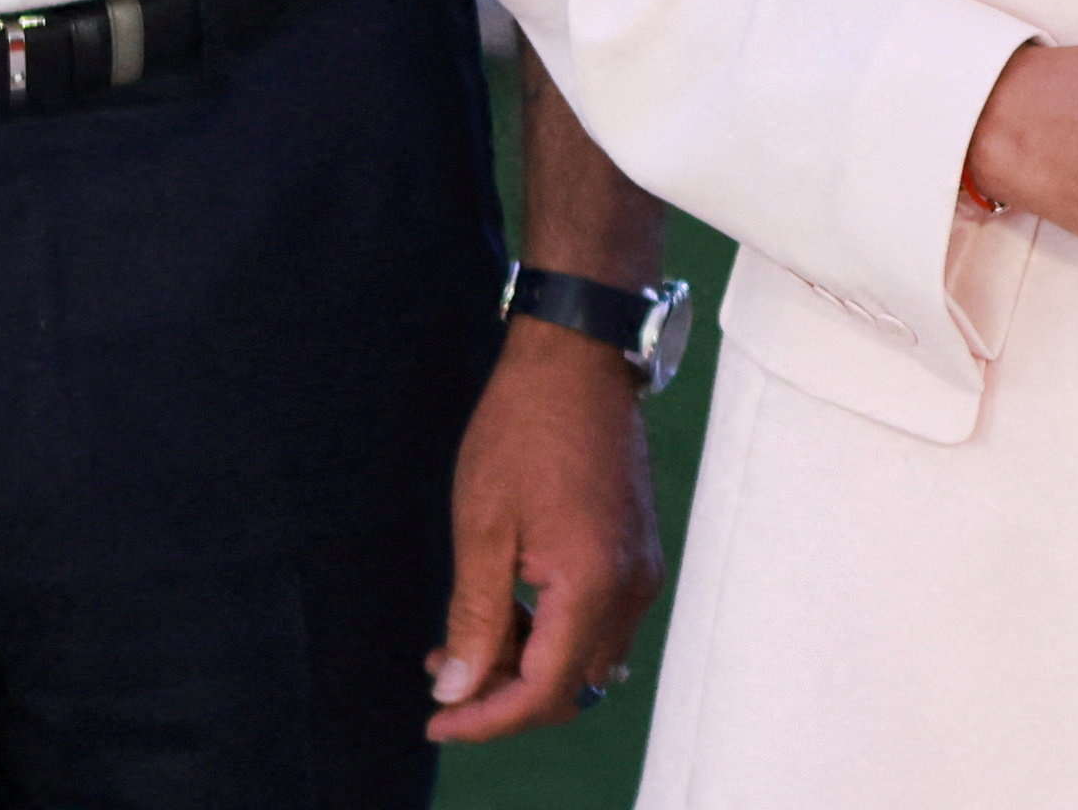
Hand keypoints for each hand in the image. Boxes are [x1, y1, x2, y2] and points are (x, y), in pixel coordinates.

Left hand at [424, 323, 670, 742]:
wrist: (578, 357)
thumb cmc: (523, 429)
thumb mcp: (482, 527)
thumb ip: (475, 618)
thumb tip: (458, 692)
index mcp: (592, 584)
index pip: (543, 690)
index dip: (488, 719)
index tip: (436, 720)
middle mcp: (631, 587)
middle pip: (571, 686)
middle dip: (506, 695)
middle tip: (444, 672)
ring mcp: (641, 569)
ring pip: (587, 657)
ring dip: (528, 664)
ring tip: (464, 639)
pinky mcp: (638, 551)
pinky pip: (600, 621)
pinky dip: (553, 632)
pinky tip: (507, 607)